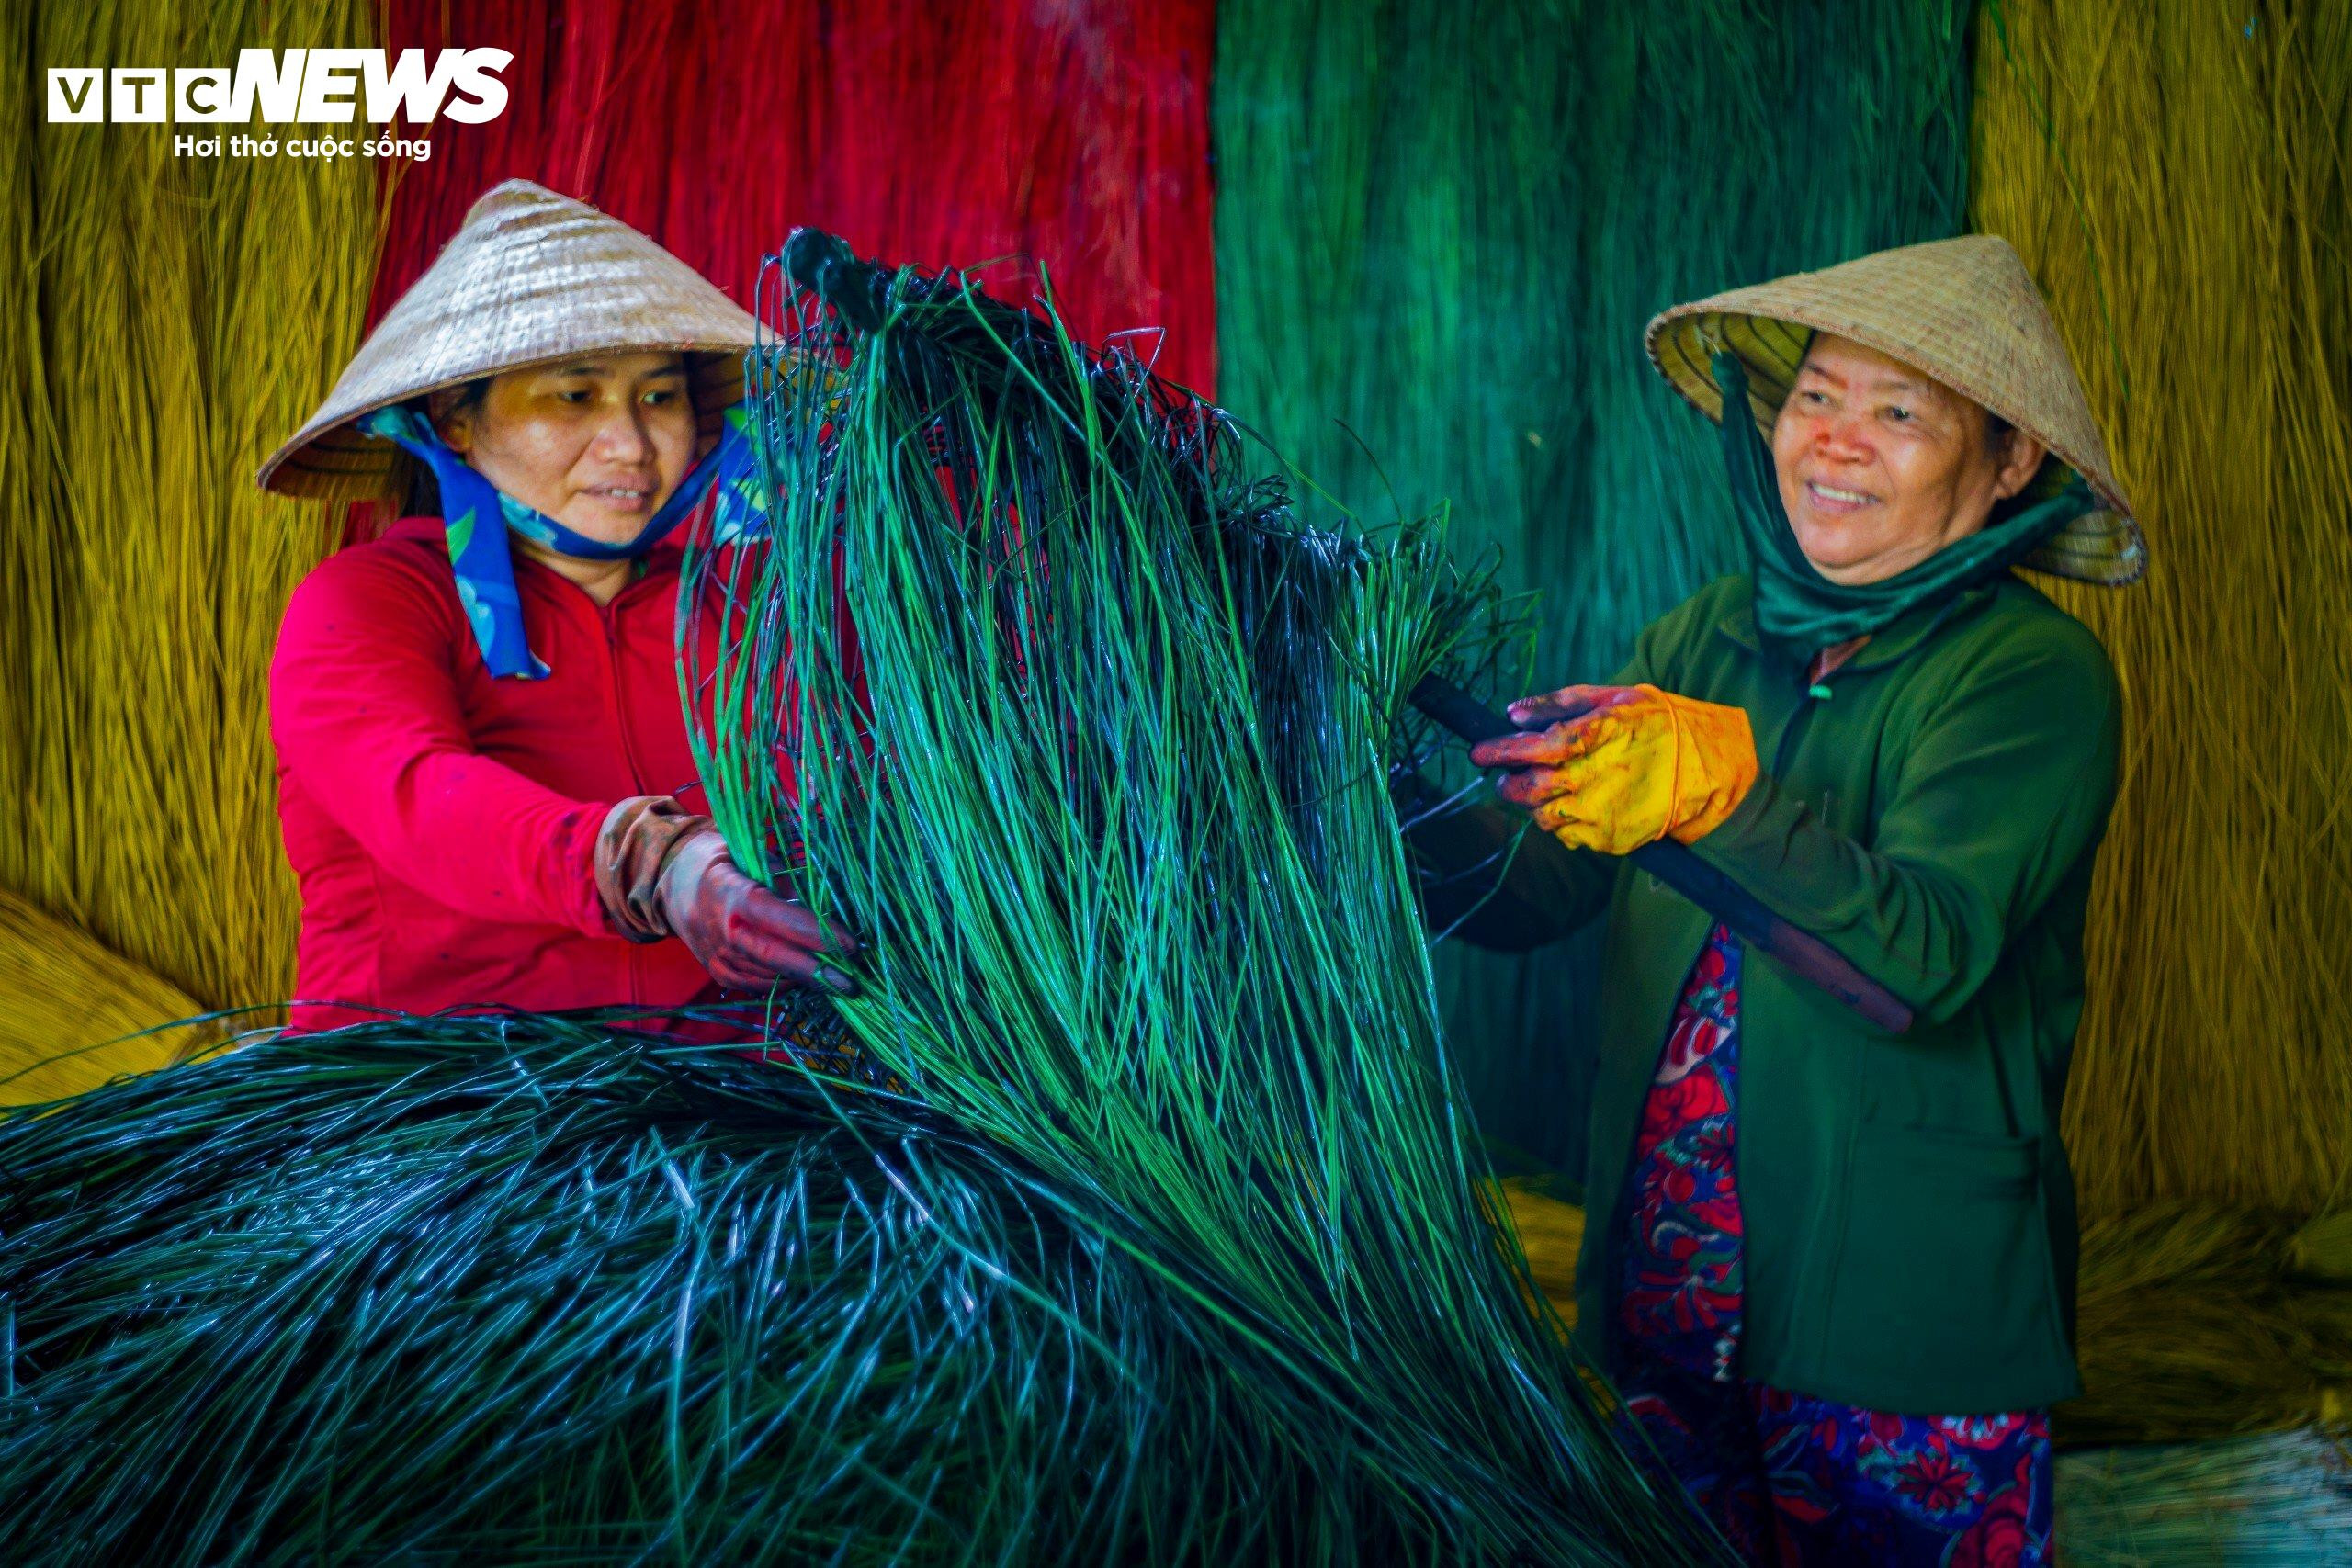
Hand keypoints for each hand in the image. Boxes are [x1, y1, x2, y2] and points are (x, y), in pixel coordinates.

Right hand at [595, 797, 859, 995]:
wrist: (667, 882)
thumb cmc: (719, 857)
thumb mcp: (747, 847)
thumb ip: (786, 864)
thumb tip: (835, 872)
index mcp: (727, 891)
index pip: (775, 916)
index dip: (814, 932)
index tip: (851, 943)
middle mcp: (719, 929)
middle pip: (774, 957)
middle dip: (818, 971)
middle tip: (855, 981)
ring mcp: (717, 956)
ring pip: (770, 975)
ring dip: (807, 977)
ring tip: (843, 977)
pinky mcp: (720, 972)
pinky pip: (759, 984)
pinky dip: (786, 981)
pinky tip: (809, 974)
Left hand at [1467, 683, 1757, 854]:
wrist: (1713, 773)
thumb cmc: (1662, 725)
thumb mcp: (1618, 697)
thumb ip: (1562, 702)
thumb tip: (1512, 712)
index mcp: (1602, 734)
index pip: (1538, 745)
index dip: (1503, 750)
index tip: (1477, 752)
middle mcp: (1601, 776)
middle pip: (1533, 787)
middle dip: (1508, 784)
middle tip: (1501, 777)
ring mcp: (1606, 811)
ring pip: (1544, 816)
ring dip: (1531, 805)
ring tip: (1539, 790)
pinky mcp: (1612, 838)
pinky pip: (1567, 836)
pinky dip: (1558, 823)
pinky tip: (1570, 807)